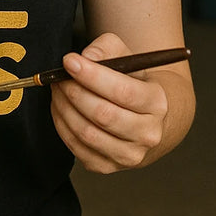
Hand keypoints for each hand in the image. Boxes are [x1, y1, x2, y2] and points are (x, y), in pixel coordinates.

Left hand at [50, 33, 169, 173]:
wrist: (145, 119)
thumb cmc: (132, 82)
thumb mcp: (127, 57)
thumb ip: (106, 49)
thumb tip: (85, 58)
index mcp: (157, 103)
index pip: (123, 91)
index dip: (92, 76)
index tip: (69, 61)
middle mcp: (148, 134)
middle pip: (103, 115)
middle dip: (74, 92)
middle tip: (58, 77)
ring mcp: (129, 155)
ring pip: (87, 133)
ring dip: (64, 108)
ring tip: (57, 90)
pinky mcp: (108, 167)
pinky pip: (77, 148)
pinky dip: (62, 125)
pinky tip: (60, 108)